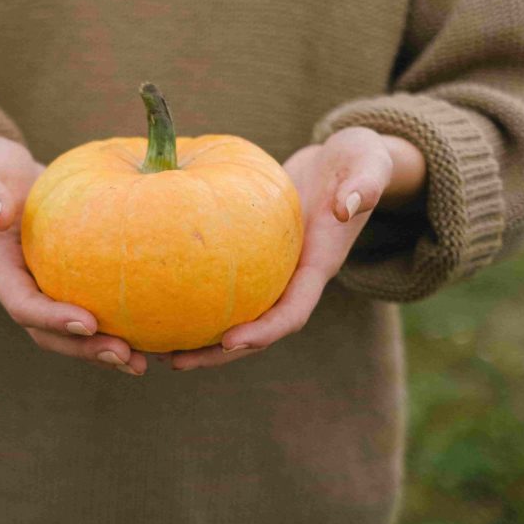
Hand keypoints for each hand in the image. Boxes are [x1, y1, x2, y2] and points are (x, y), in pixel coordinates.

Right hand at [0, 133, 147, 375]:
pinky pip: (91, 312)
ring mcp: (44, 290)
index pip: (23, 304)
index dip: (52, 319)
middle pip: (48, 334)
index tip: (88, 322)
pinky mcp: (66, 285)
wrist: (2, 177)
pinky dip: (118, 327)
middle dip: (84, 348)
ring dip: (103, 351)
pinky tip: (152, 335)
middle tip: (124, 355)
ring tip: (142, 362)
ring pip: (71, 334)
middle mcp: (21, 288)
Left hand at [170, 127, 425, 370]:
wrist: (346, 163)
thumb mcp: (368, 165)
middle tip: (176, 362)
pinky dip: (194, 299)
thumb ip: (364, 185)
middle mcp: (294, 279)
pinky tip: (157, 301)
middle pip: (256, 330)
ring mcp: (274, 272)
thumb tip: (347, 207)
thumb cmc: (359, 161)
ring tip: (155, 348)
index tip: (229, 342)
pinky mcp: (255, 258)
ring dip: (199, 337)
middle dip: (218, 352)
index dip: (263, 332)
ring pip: (235, 315)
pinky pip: (223, 287)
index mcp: (319, 265)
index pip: (291, 313)